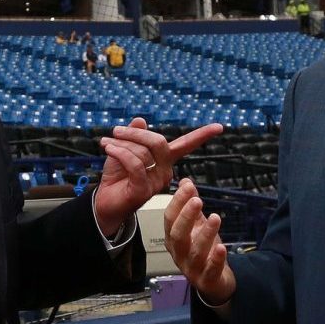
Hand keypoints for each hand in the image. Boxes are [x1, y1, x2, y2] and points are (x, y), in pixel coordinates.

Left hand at [91, 118, 222, 236]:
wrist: (105, 203)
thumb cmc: (117, 177)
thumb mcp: (123, 150)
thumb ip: (133, 136)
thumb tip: (141, 120)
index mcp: (164, 161)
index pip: (186, 145)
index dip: (202, 135)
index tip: (219, 127)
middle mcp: (165, 172)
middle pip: (158, 142)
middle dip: (136, 133)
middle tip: (116, 131)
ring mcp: (155, 183)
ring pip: (143, 152)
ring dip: (121, 144)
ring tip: (107, 144)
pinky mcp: (143, 190)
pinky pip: (135, 165)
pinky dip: (119, 153)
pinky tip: (108, 149)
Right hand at [164, 177, 235, 304]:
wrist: (214, 283)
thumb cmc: (204, 252)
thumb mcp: (197, 226)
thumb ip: (190, 206)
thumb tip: (185, 181)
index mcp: (174, 239)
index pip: (169, 219)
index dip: (178, 202)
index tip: (188, 187)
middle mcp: (179, 254)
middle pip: (177, 235)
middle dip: (186, 217)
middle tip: (197, 200)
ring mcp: (192, 269)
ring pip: (195, 252)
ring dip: (205, 234)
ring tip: (215, 217)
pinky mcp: (206, 280)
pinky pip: (210, 270)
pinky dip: (216, 259)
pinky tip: (221, 247)